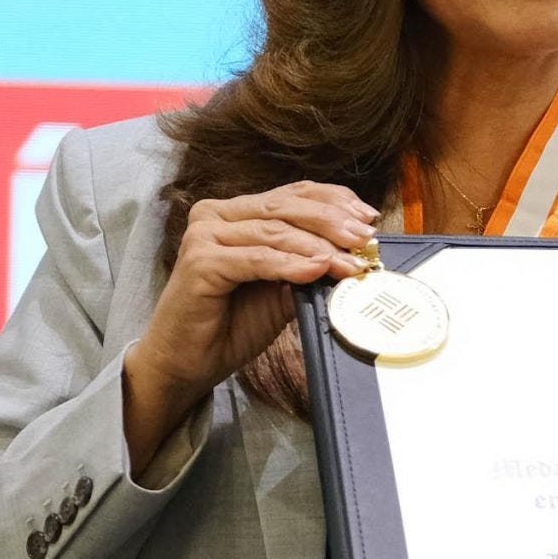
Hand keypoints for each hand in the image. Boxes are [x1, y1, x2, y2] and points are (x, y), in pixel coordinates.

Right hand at [125, 181, 377, 463]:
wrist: (188, 363)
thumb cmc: (233, 324)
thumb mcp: (283, 288)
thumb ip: (310, 263)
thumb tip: (356, 252)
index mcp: (237, 212)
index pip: (293, 195)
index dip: (335, 202)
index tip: (369, 217)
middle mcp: (216, 214)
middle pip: (286, 208)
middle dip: (333, 222)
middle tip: (365, 239)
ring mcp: (204, 235)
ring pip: (274, 232)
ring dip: (319, 248)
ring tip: (350, 263)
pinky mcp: (200, 262)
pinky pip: (256, 259)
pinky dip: (290, 265)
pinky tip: (318, 270)